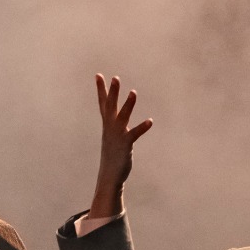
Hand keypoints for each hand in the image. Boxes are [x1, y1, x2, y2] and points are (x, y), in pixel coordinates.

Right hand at [89, 75, 153, 219]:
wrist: (110, 175)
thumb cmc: (112, 154)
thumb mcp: (111, 136)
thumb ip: (113, 124)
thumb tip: (113, 116)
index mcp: (107, 124)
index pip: (103, 103)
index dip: (101, 89)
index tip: (98, 75)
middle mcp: (110, 127)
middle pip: (110, 106)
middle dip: (112, 92)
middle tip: (115, 78)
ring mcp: (117, 135)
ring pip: (123, 116)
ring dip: (128, 105)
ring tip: (133, 92)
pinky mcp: (125, 144)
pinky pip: (134, 134)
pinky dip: (142, 127)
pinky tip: (150, 121)